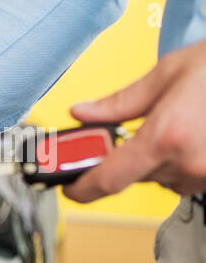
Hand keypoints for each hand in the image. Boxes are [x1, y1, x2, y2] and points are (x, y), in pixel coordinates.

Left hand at [66, 38, 205, 201]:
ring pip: (163, 178)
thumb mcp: (168, 74)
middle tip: (140, 129)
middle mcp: (188, 163)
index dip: (83, 188)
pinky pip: (189, 178)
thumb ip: (120, 102)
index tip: (70, 188)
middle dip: (130, 155)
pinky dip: (185, 161)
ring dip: (161, 158)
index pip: (108, 179)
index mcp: (166, 137)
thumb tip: (83, 113)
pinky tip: (197, 135)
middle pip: (135, 176)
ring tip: (183, 123)